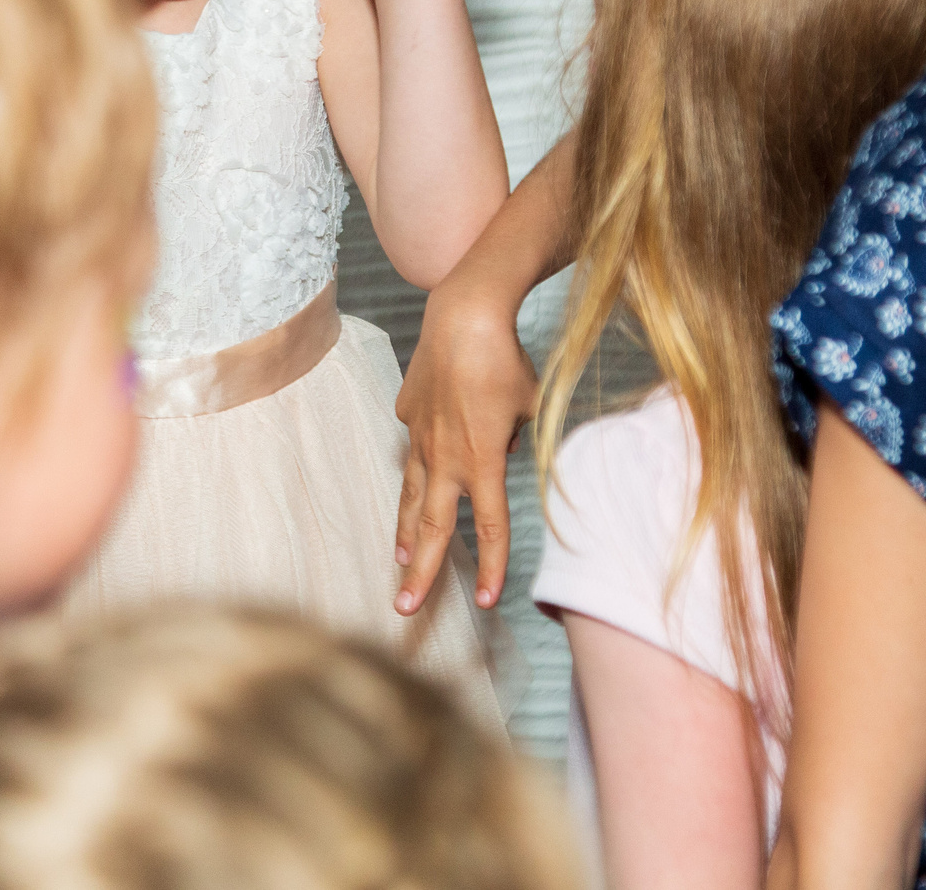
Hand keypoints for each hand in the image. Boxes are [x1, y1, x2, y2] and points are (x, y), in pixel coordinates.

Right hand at [393, 272, 537, 612]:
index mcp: (482, 463)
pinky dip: (417, 461)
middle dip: (420, 574)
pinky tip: (420, 464)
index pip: (491, 528)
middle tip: (405, 609)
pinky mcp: (407, 412)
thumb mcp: (527, 410)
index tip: (490, 601)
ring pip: (410, 495)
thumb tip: (493, 453)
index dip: (493, 567)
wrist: (465, 316)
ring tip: (399, 561)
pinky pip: (414, 445)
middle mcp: (446, 458)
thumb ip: (510, 442)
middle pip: (431, 528)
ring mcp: (421, 436)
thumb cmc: (507, 361)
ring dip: (405, 532)